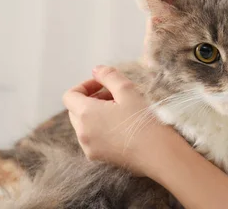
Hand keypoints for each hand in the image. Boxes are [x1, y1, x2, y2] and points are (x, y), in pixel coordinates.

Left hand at [62, 65, 182, 176]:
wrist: (157, 153)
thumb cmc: (142, 120)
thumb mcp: (127, 90)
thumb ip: (109, 76)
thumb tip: (96, 70)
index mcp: (86, 114)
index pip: (70, 96)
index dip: (85, 85)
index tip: (104, 84)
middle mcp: (82, 133)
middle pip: (75, 110)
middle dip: (91, 99)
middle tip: (115, 95)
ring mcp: (89, 147)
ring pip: (83, 125)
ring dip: (96, 114)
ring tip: (121, 110)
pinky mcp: (99, 157)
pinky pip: (92, 138)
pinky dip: (100, 128)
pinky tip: (122, 126)